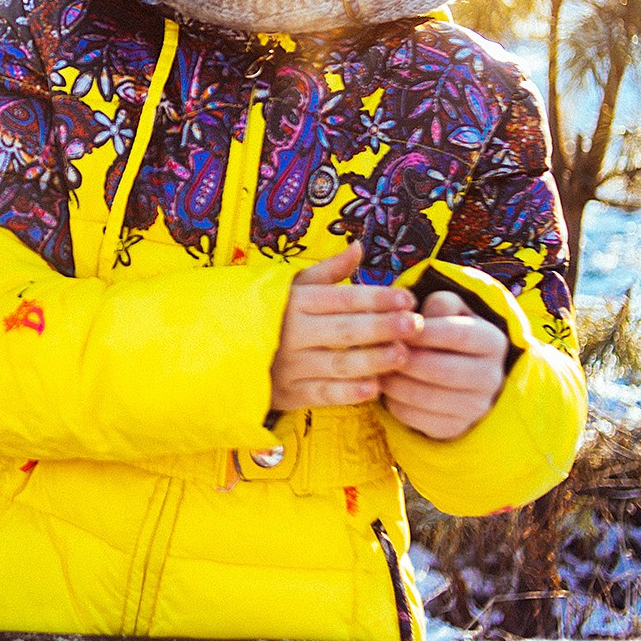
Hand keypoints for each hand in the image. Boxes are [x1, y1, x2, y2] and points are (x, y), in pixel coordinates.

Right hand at [269, 244, 420, 409]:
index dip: (375, 297)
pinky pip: (323, 394)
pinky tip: (375, 387)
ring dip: (373, 360)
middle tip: (415, 324)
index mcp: (294, 303)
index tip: (406, 297)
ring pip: (338, 363)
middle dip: (382, 326)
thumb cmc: (270, 315)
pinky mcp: (289, 393)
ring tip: (403, 354)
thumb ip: (328, 271)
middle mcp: (292, 333)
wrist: (225, 353)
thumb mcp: (292, 288)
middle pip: (344, 330)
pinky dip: (349, 392)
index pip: (340, 298)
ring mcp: (290, 365)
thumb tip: (359, 247)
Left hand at [378, 290, 508, 439]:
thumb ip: (438, 305)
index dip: (425, 331)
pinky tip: (385, 387)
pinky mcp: (454, 427)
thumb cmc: (445, 332)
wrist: (457, 373)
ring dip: (394, 382)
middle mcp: (491, 378)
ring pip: (426, 397)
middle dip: (405, 360)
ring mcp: (475, 407)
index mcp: (493, 342)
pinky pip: (416, 418)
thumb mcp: (448, 311)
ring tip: (376, 368)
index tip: (398, 327)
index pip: (459, 335)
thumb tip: (415, 317)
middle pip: (442, 371)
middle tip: (380, 351)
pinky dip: (393, 402)